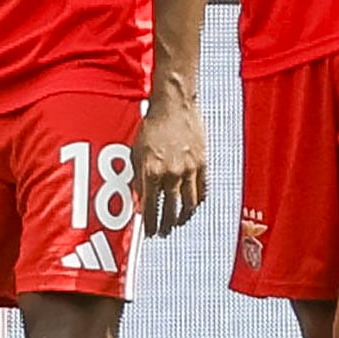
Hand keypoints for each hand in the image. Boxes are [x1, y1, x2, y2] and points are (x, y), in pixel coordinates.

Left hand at [131, 86, 207, 238]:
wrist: (173, 105)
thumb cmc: (152, 125)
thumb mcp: (136, 152)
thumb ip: (138, 178)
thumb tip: (139, 199)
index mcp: (151, 171)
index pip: (150, 208)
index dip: (149, 224)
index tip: (148, 232)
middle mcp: (170, 173)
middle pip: (171, 210)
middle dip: (166, 225)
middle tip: (163, 232)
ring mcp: (188, 169)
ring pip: (189, 205)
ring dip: (183, 218)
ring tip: (179, 222)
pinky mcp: (202, 164)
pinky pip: (202, 190)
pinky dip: (197, 202)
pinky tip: (193, 206)